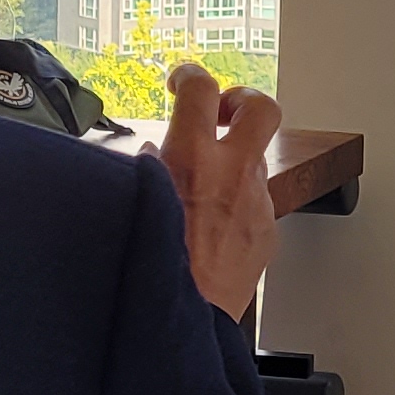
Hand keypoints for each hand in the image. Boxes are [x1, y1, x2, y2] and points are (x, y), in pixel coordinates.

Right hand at [159, 64, 285, 319]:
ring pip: (259, 160)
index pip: (202, 88)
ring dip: (236, 158)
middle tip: (221, 111)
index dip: (191, 75)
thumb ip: (143, 168)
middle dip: (242, 100)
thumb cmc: (150, 268)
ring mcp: (255, 204)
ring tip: (208, 177)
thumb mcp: (129, 202)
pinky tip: (214, 221)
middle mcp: (232, 175)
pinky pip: (257, 202)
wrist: (182, 319)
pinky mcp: (266, 233)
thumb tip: (151, 154)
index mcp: (192, 159)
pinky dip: (238, 200)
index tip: (183, 81)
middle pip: (262, 108)